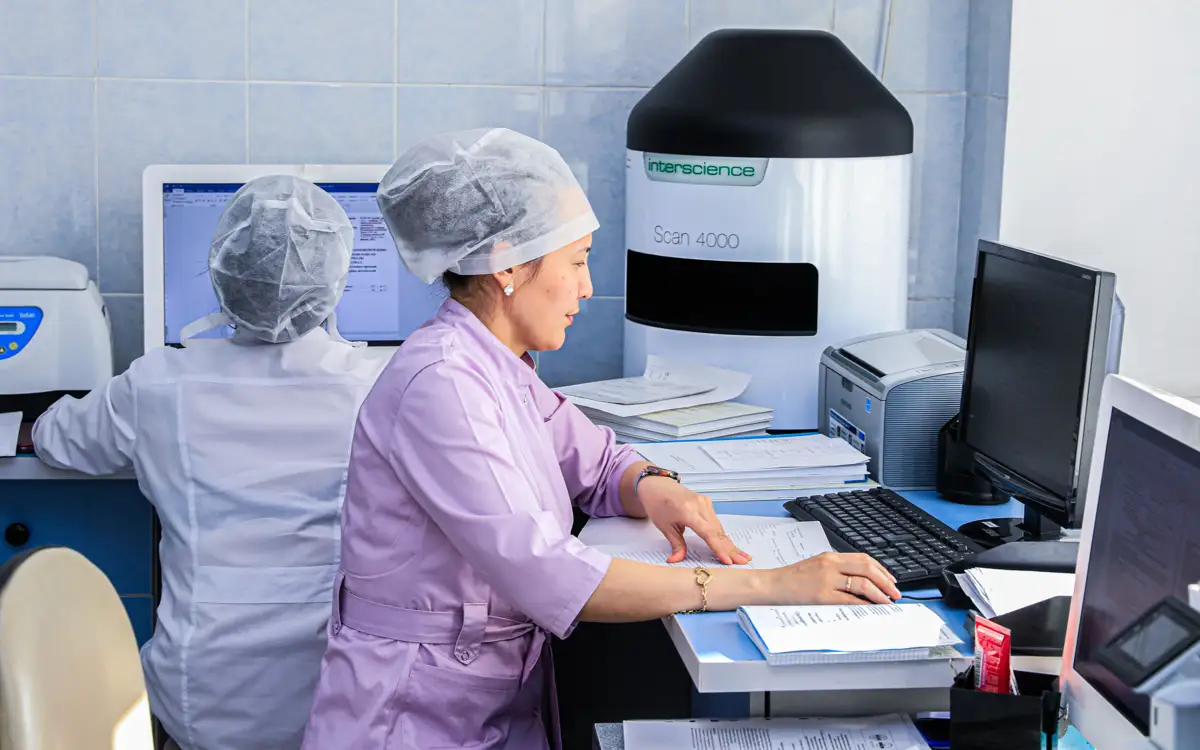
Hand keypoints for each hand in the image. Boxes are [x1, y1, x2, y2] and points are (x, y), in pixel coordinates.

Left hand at [637, 477, 751, 565]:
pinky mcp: (706, 502)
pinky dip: (722, 534)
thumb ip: (676, 544)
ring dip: (729, 543)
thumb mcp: (663, 526)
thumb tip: (676, 561)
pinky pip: (715, 521)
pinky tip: (730, 545)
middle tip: (744, 561)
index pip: (707, 533)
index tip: (728, 560)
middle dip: (730, 548)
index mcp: (687, 511)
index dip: (718, 548)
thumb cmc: (657, 504)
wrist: (656, 485)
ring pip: (718, 527)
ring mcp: (704, 502)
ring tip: (741, 557)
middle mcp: (699, 505)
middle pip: (717, 531)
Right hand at [767, 552, 900, 604]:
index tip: (891, 580)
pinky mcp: (822, 596)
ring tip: (887, 602)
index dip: (882, 570)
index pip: (864, 559)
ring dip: (880, 594)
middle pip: (867, 569)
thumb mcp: (816, 566)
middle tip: (895, 592)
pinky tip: (871, 608)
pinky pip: (850, 600)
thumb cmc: (792, 579)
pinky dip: (864, 604)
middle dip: (886, 582)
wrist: (772, 585)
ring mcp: (826, 580)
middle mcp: (830, 565)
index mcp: (830, 557)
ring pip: (862, 584)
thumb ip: (837, 569)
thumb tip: (862, 580)